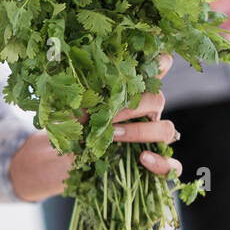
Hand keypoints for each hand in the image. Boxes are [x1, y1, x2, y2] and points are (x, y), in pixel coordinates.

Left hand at [10, 53, 181, 200]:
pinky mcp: (150, 164)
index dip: (159, 63)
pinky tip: (143, 159)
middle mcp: (145, 112)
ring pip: (166, 130)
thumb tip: (93, 78)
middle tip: (106, 116)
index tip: (146, 64)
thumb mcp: (72, 104)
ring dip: (140, 130)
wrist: (57, 158)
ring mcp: (150, 138)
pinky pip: (172, 166)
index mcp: (131, 91)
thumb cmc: (66, 124)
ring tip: (113, 135)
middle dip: (133, 106)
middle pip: (158, 100)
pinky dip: (163, 163)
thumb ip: (86, 90)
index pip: (157, 69)